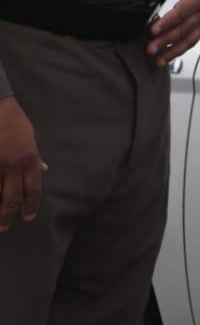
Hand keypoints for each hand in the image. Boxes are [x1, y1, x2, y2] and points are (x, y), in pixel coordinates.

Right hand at [0, 95, 45, 232]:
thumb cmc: (13, 122)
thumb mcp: (30, 138)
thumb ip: (35, 157)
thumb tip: (44, 169)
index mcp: (29, 159)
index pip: (33, 188)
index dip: (31, 205)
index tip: (29, 216)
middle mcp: (13, 165)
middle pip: (11, 198)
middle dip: (8, 215)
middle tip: (6, 227)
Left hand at [142, 0, 199, 65]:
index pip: (182, 12)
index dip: (168, 23)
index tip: (152, 30)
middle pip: (185, 29)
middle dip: (166, 41)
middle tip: (149, 48)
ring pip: (189, 40)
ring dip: (173, 51)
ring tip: (157, 60)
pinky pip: (191, 41)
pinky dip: (179, 51)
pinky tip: (165, 58)